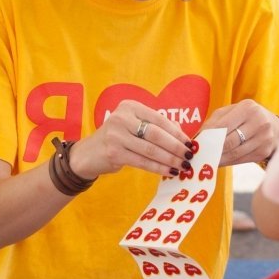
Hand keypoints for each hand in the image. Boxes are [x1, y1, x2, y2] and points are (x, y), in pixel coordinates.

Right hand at [67, 100, 194, 181]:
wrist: (88, 154)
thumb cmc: (117, 138)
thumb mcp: (133, 126)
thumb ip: (154, 127)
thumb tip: (182, 135)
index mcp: (130, 106)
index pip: (159, 119)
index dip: (177, 132)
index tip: (190, 142)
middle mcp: (121, 118)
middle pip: (156, 134)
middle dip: (175, 146)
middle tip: (189, 155)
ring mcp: (116, 135)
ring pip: (150, 149)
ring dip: (170, 159)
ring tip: (183, 165)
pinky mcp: (113, 153)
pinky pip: (142, 161)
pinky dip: (158, 167)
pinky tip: (169, 171)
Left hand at [202, 101, 278, 166]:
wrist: (273, 126)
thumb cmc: (246, 117)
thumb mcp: (231, 112)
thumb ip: (214, 122)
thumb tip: (197, 139)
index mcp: (248, 108)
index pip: (223, 126)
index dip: (209, 137)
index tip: (197, 145)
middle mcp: (259, 122)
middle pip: (229, 141)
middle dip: (213, 149)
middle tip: (200, 155)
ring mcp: (264, 138)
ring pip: (235, 153)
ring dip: (219, 158)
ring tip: (207, 160)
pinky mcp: (264, 152)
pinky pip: (241, 160)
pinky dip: (228, 161)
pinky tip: (220, 161)